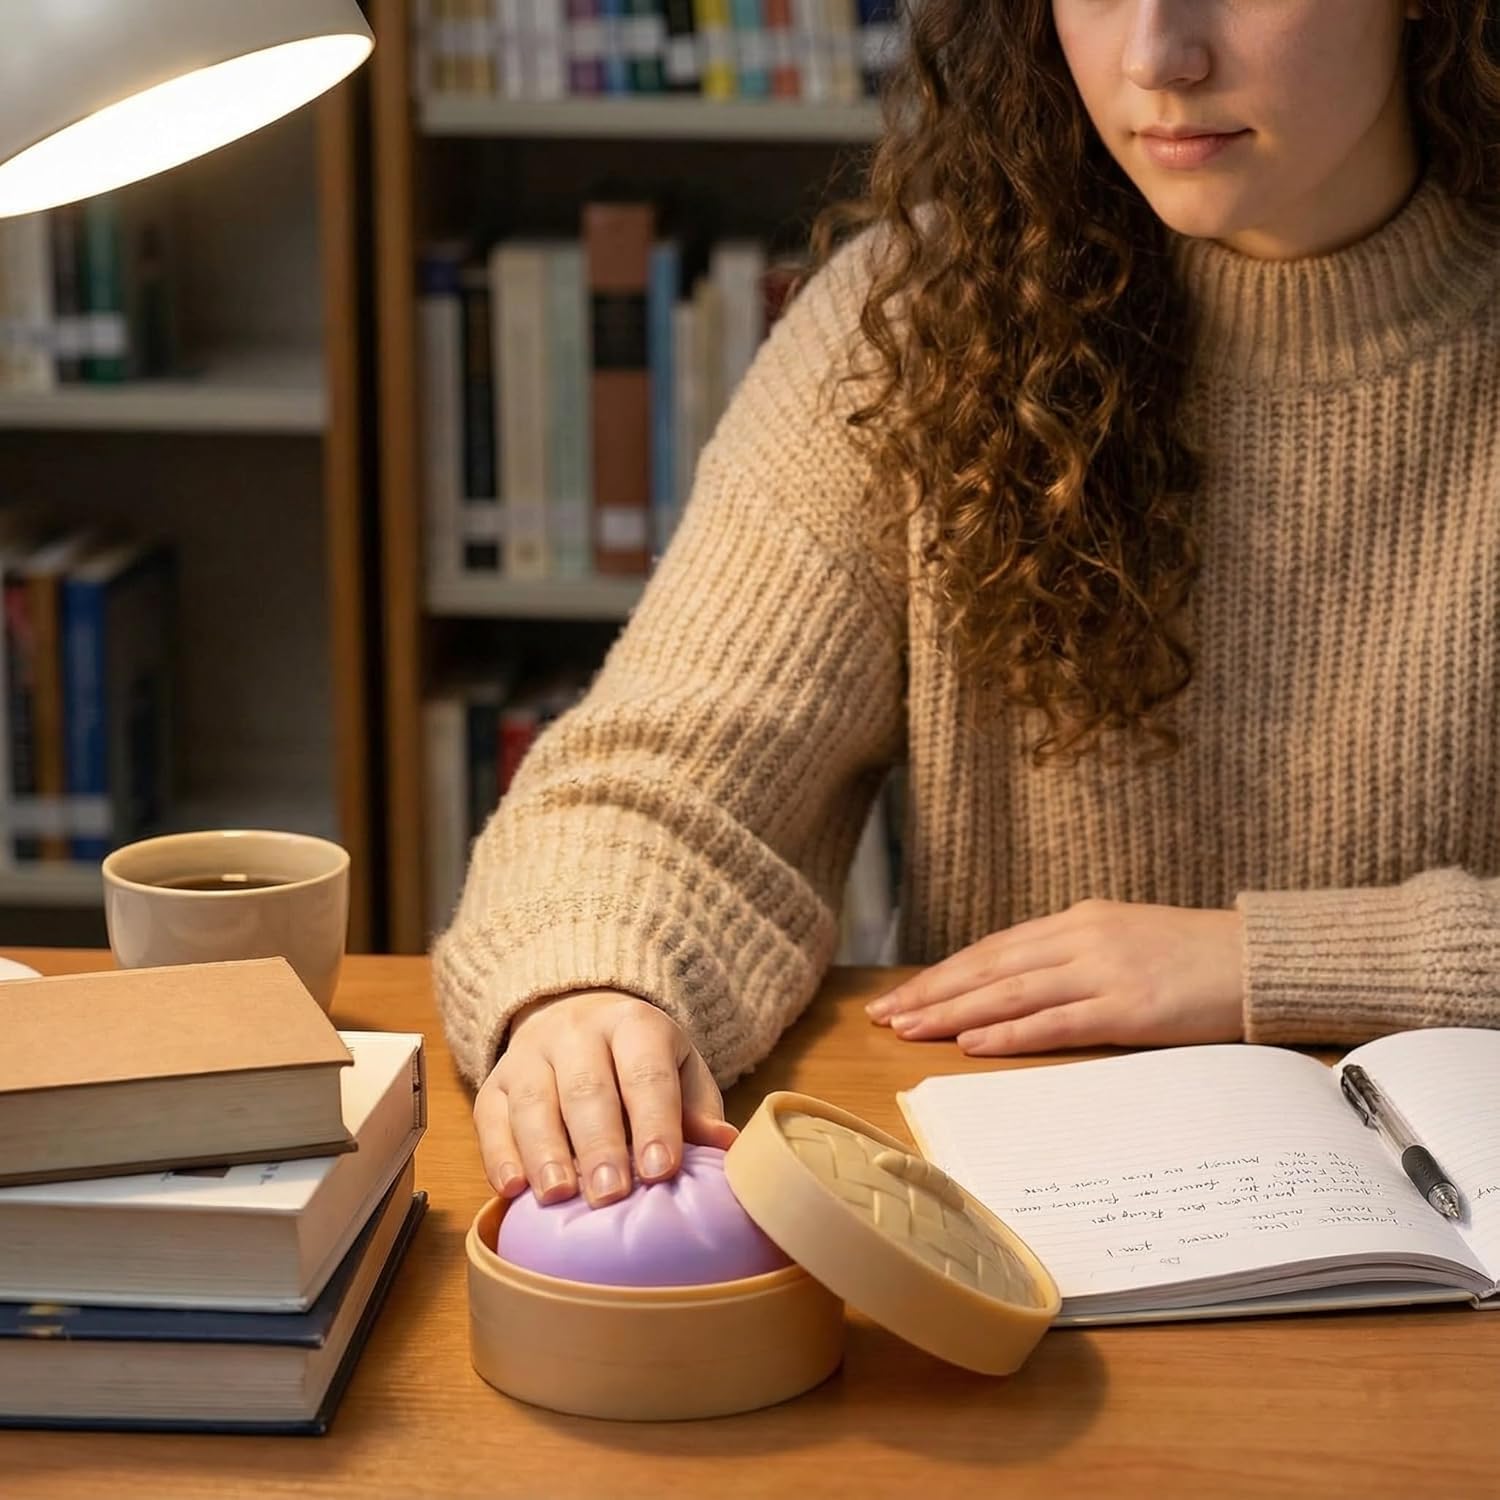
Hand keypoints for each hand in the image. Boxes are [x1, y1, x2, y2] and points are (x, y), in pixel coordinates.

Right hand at [471, 989, 737, 1208]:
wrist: (578, 1016)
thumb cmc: (641, 1063)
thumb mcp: (679, 1071)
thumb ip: (697, 1110)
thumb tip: (726, 1147)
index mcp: (635, 1025)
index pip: (646, 1073)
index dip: (654, 1122)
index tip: (661, 1170)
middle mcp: (578, 1032)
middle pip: (586, 1088)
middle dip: (599, 1143)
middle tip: (610, 1194)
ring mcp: (530, 1054)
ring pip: (534, 1102)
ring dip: (545, 1152)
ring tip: (559, 1196)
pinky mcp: (494, 1083)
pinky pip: (490, 1118)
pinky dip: (499, 1154)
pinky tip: (512, 1190)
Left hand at [865, 899, 1244, 1054]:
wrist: (1262, 960)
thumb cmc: (1195, 958)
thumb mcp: (1124, 942)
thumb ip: (1074, 959)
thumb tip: (1018, 989)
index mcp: (1078, 921)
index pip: (993, 950)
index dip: (943, 974)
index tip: (902, 996)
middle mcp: (1082, 939)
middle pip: (989, 968)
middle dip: (931, 993)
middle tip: (884, 1016)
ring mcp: (1104, 971)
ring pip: (1010, 993)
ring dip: (954, 1013)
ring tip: (910, 1030)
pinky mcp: (1130, 1007)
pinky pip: (1056, 1022)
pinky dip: (1009, 1033)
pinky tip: (972, 1043)